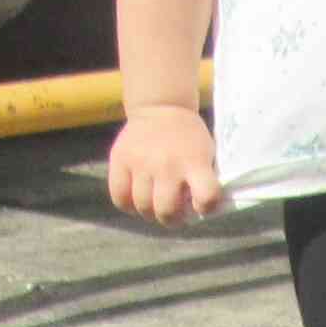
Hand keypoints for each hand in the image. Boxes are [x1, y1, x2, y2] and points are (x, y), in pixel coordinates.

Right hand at [108, 109, 225, 224]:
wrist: (161, 107)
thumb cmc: (188, 138)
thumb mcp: (206, 153)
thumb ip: (203, 180)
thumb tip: (195, 211)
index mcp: (194, 162)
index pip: (206, 196)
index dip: (206, 207)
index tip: (201, 206)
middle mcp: (167, 164)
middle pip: (166, 210)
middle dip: (172, 219)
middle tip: (173, 213)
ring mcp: (140, 162)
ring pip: (142, 206)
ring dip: (150, 213)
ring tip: (154, 205)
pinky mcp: (119, 159)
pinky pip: (119, 196)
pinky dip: (127, 205)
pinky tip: (135, 200)